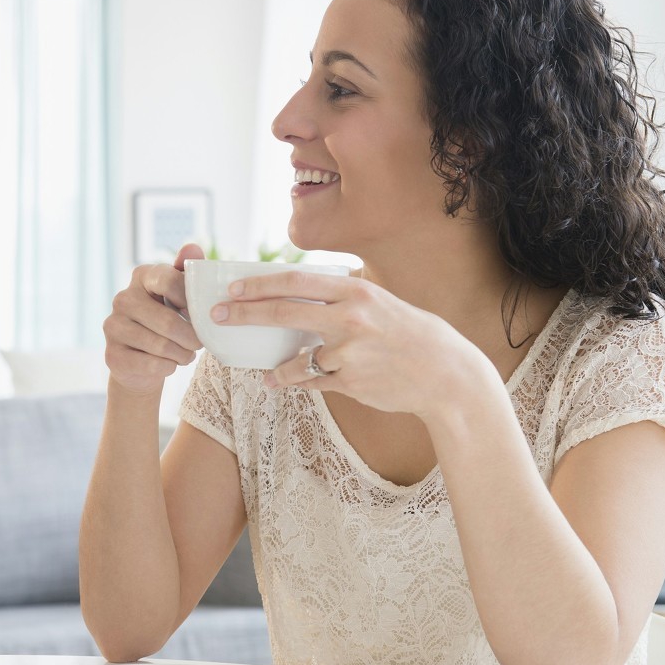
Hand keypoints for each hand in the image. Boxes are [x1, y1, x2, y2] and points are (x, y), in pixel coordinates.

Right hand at [103, 243, 204, 394]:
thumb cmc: (166, 321)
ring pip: (162, 346)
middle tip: (199, 344)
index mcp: (140, 276)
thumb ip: (187, 272)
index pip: (169, 281)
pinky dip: (168, 367)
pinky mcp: (112, 355)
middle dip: (192, 338)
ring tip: (187, 354)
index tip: (200, 313)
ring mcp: (112, 327)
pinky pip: (152, 365)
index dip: (190, 301)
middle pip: (168, 321)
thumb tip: (193, 247)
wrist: (140, 361)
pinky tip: (169, 363)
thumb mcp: (179, 294)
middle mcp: (122, 298)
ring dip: (183, 354)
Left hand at [214, 270, 492, 418]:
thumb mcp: (378, 301)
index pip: (296, 282)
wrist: (446, 374)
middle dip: (245, 314)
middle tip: (218, 316)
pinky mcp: (351, 383)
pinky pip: (311, 381)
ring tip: (262, 369)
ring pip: (296, 358)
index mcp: (356, 292)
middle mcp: (351, 319)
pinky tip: (280, 382)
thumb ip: (340, 296)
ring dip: (275, 365)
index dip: (260, 283)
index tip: (233, 287)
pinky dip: (294, 381)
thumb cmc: (409, 333)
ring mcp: (350, 353)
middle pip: (284, 313)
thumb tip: (294, 291)